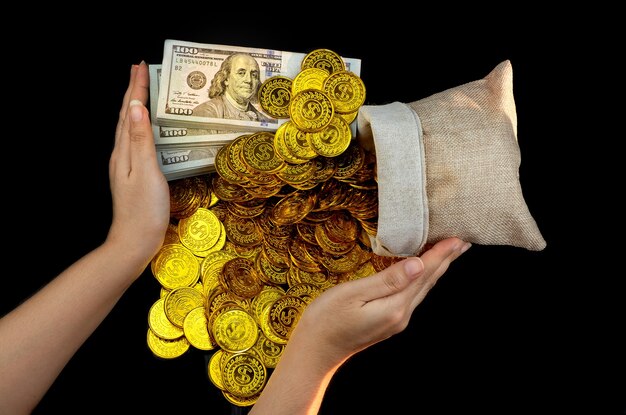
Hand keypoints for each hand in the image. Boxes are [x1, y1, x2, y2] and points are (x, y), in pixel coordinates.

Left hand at [106, 62, 169, 267]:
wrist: (135, 242)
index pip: (128, 112)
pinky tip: (147, 130)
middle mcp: (122, 155)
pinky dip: (141, 127)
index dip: (135, 88)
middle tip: (139, 70)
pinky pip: (136, 141)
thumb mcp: (146, 171)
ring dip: (135, 107)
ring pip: (129, 128)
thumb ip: (141, 139)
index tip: (140, 66)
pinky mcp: (135, 177)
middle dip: (132, 92)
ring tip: (142, 92)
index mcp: (123, 151)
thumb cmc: (144, 209)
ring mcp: (126, 167)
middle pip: (125, 117)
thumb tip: (135, 107)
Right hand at [291, 237, 470, 366]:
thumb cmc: (327, 319)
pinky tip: (422, 272)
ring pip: (423, 289)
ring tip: (450, 254)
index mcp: (395, 306)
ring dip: (437, 270)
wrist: (315, 351)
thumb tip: (418, 264)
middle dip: (446, 260)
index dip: (441, 254)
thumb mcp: (353, 294)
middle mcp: (401, 315)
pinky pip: (413, 295)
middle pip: (429, 282)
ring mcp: (396, 320)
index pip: (424, 274)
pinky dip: (423, 279)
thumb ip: (388, 280)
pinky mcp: (389, 321)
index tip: (457, 237)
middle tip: (462, 241)